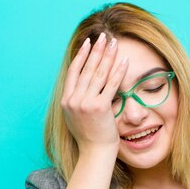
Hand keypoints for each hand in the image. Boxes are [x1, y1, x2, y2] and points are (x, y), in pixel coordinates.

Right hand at [60, 32, 128, 154]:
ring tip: (113, 42)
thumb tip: (85, 85)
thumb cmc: (89, 137)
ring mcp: (85, 103)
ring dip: (107, 55)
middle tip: (103, 35)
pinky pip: (111, 84)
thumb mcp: (76, 116)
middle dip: (96, 50)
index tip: (87, 42)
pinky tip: (123, 60)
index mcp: (66, 100)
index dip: (81, 55)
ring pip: (98, 73)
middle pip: (87, 69)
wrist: (95, 153)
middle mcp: (73, 100)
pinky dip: (118, 71)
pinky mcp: (100, 107)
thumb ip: (78, 100)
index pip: (74, 71)